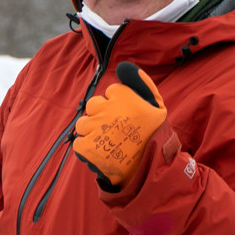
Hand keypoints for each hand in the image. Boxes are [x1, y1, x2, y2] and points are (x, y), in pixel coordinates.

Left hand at [73, 62, 166, 189]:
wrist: (155, 168)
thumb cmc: (155, 135)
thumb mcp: (156, 104)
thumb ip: (140, 82)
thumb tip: (122, 66)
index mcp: (124, 96)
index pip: (111, 91)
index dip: (119, 104)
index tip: (129, 116)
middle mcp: (107, 110)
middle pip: (93, 105)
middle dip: (102, 115)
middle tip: (118, 130)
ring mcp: (96, 129)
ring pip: (83, 124)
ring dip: (93, 132)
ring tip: (110, 142)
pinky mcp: (88, 148)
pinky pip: (79, 143)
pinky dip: (88, 149)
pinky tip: (102, 153)